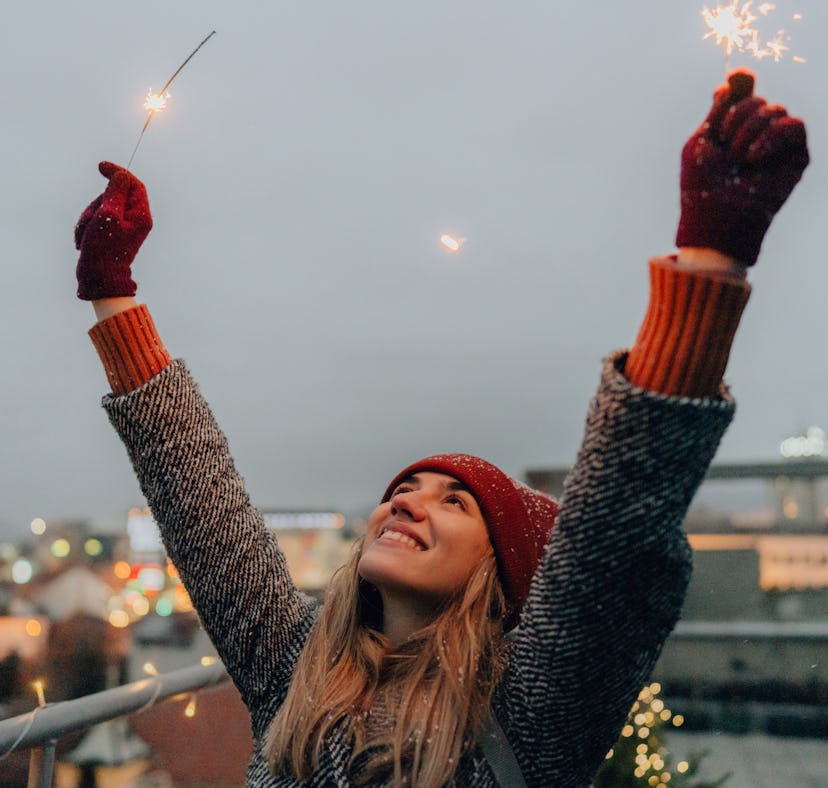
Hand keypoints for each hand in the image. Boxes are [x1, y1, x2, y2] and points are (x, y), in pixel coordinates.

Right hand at [75, 161, 152, 299]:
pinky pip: (95, 219)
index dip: (118, 172)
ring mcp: (123, 226)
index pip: (134, 184)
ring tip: (86, 234)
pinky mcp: (110, 232)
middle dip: (97, 203)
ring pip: (101, 206)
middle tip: (92, 220)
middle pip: (114, 195)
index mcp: (141, 215)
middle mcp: (135, 220)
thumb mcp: (109, 215)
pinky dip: (86, 226)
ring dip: (89, 217)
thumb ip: (115, 192)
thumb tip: (121, 175)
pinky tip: (83, 240)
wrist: (98, 277)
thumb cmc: (104, 248)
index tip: (101, 166)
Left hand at [675, 69, 808, 265]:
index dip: (741, 83)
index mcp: (729, 130)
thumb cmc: (702, 186)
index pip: (742, 94)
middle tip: (726, 147)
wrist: (716, 218)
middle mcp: (754, 135)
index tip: (737, 78)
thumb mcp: (702, 142)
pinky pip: (795, 126)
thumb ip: (719, 109)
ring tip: (739, 156)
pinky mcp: (795, 157)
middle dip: (738, 116)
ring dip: (752, 129)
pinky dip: (773, 136)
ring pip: (776, 109)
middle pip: (756, 99)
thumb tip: (736, 77)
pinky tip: (754, 156)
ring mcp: (776, 146)